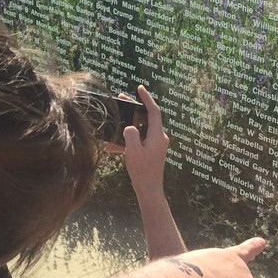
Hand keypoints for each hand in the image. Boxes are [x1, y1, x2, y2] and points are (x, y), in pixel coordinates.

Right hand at [121, 84, 168, 201]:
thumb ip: (130, 134)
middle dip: (135, 107)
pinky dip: (132, 134)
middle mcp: (159, 137)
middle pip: (147, 117)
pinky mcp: (151, 151)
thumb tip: (130, 127)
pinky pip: (141, 138)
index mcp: (157, 135)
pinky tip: (118, 138)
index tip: (140, 88)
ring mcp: (156, 144)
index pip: (154, 111)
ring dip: (132, 120)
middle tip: (122, 99)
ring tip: (119, 115)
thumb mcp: (132, 151)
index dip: (147, 98)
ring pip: (143, 127)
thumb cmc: (142, 171)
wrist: (150, 189)